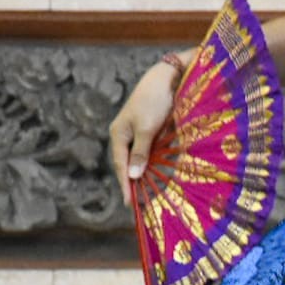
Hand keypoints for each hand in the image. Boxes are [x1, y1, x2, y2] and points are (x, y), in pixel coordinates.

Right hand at [108, 62, 179, 209]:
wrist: (166, 79)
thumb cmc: (154, 101)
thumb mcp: (147, 129)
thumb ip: (141, 152)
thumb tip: (134, 176)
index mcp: (119, 135)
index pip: (121, 166)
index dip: (126, 185)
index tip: (129, 203)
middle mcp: (126, 135)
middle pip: (129, 164)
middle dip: (134, 183)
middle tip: (139, 205)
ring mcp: (138, 133)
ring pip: (141, 159)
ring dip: (145, 176)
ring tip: (149, 195)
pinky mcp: (151, 131)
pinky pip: (151, 152)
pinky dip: (155, 164)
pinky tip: (160, 176)